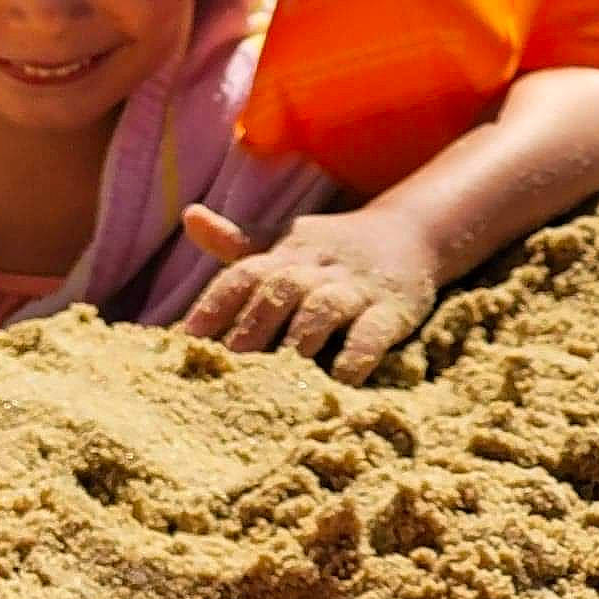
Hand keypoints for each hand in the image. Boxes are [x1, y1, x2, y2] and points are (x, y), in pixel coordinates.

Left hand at [179, 203, 439, 384]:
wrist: (411, 233)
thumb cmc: (331, 249)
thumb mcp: (285, 242)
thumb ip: (236, 241)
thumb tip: (189, 216)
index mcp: (285, 252)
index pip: (244, 273)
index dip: (215, 303)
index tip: (187, 338)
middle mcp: (317, 267)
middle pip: (279, 290)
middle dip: (252, 325)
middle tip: (227, 364)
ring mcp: (356, 288)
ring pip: (322, 309)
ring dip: (297, 339)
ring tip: (277, 376)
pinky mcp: (394, 310)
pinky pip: (373, 333)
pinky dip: (356, 356)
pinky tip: (340, 381)